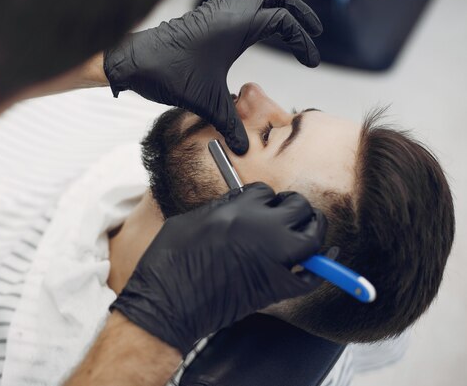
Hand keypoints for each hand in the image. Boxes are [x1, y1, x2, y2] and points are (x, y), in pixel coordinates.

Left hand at [104, 0, 322, 154]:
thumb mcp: (206, 102)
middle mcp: (228, 11)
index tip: (311, 62)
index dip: (303, 41)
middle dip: (297, 10)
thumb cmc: (167, 73)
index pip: (283, 22)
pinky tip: (251, 23)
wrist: (134, 61)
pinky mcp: (203, 15)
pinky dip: (251, 4)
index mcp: (237, 25)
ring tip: (287, 22)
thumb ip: (229, 124)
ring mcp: (214, 10)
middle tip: (312, 30)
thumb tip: (243, 149)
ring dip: (274, 2)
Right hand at [110, 182, 326, 354]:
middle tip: (288, 212)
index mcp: (238, 210)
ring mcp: (273, 259)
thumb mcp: (192, 219)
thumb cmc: (171, 261)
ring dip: (314, 228)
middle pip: (298, 206)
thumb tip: (240, 207)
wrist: (169, 303)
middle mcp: (262, 230)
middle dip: (294, 206)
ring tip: (309, 228)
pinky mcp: (276, 287)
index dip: (263, 198)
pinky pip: (311, 275)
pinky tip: (325, 260)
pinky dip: (322, 267)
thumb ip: (222, 209)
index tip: (260, 205)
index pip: (265, 191)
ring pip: (313, 234)